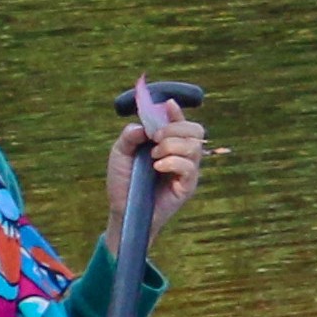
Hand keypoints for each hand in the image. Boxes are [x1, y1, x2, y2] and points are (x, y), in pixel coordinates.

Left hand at [105, 91, 207, 227]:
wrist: (123, 211)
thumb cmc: (123, 182)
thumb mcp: (120, 153)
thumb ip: (130, 135)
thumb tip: (145, 126)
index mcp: (168, 142)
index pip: (181, 121)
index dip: (177, 112)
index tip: (167, 105)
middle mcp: (181, 154)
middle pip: (196, 130)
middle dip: (175, 128)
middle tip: (156, 138)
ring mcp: (187, 170)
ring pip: (194, 146)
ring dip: (172, 145)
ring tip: (153, 157)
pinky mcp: (187, 186)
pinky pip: (189, 167)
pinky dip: (173, 162)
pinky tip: (157, 167)